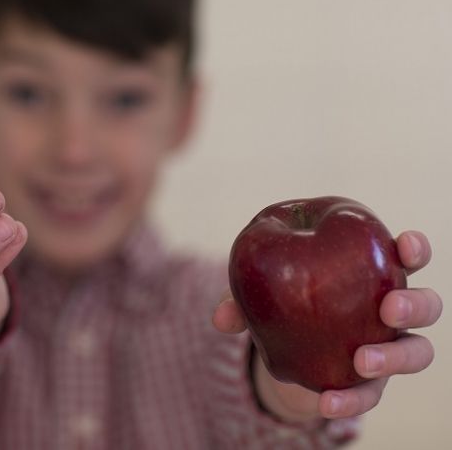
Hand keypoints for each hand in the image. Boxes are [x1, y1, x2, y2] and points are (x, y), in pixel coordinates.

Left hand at [213, 230, 442, 420]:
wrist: (281, 347)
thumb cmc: (279, 301)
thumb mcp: (258, 295)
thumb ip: (242, 301)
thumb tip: (221, 318)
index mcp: (369, 273)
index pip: (405, 256)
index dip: (412, 249)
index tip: (402, 244)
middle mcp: (388, 310)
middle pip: (426, 304)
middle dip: (414, 303)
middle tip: (389, 308)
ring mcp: (386, 347)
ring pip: (417, 352)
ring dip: (395, 356)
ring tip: (362, 360)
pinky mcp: (370, 383)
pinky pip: (371, 394)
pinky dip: (351, 401)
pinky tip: (328, 403)